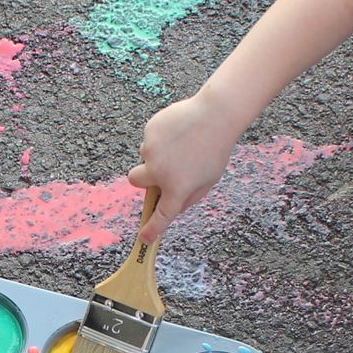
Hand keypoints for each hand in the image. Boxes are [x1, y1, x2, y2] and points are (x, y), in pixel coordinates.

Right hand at [128, 93, 243, 242]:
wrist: (216, 115)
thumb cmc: (215, 149)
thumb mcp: (209, 180)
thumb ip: (189, 197)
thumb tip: (172, 206)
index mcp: (177, 188)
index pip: (161, 216)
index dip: (151, 229)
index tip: (144, 237)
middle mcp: (160, 171)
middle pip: (135, 180)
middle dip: (143, 177)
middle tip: (158, 169)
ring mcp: (152, 150)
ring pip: (146, 155)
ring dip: (157, 153)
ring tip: (181, 142)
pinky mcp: (150, 131)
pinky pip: (150, 138)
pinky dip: (161, 137)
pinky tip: (179, 130)